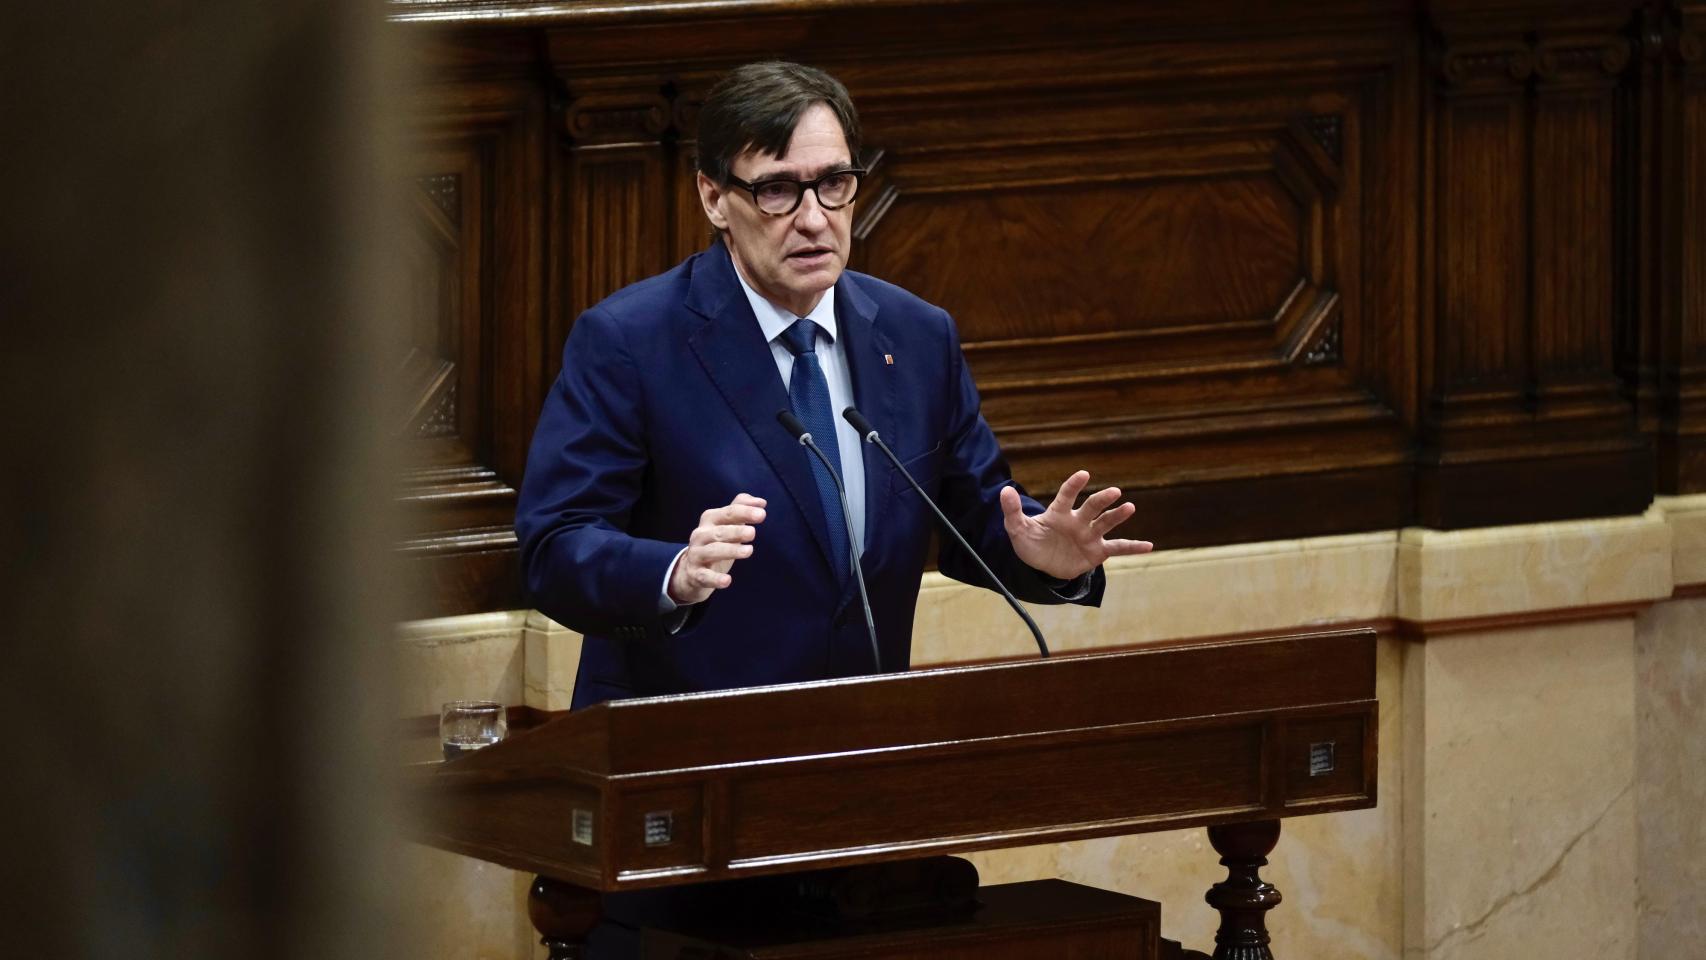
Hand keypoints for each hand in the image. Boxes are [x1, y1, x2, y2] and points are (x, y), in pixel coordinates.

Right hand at [668, 493, 765, 604]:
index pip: (728, 513)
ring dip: (730, 550)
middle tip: (752, 533)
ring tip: (749, 551)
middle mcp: (701, 535)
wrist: (691, 570)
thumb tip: (761, 502)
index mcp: (709, 519)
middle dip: (736, 531)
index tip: (762, 514)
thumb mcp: (726, 524)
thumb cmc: (716, 542)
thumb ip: (741, 509)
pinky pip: (705, 576)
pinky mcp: (695, 574)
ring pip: (713, 551)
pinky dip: (715, 578)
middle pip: (719, 532)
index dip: (744, 512)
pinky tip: (727, 581)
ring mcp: (696, 554)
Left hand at [999, 470, 1152, 580]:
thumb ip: (1012, 512)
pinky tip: (1149, 545)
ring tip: (1130, 508)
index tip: (1083, 475)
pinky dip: (1133, 547)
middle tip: (1114, 492)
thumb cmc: (1031, 543)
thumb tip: (1004, 491)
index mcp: (1059, 513)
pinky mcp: (1098, 551)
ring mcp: (1090, 535)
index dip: (1073, 485)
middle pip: (1092, 507)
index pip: (1067, 495)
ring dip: (1117, 516)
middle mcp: (1078, 520)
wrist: (1043, 565)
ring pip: (1106, 523)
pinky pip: (1118, 548)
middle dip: (1102, 499)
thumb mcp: (1017, 530)